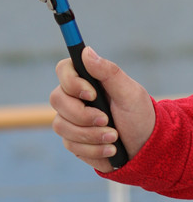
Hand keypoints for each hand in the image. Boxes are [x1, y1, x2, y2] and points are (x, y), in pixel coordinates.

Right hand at [50, 46, 154, 172]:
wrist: (145, 149)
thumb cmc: (138, 116)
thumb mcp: (129, 93)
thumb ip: (108, 72)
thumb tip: (86, 52)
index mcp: (87, 80)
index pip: (63, 70)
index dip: (72, 82)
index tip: (92, 95)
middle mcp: (73, 97)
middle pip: (57, 99)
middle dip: (83, 115)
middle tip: (106, 120)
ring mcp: (70, 119)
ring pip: (61, 125)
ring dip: (91, 135)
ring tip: (114, 137)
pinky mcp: (72, 140)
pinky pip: (70, 145)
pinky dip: (93, 150)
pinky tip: (110, 149)